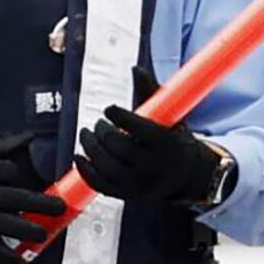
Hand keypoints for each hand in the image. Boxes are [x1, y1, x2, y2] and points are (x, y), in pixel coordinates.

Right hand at [0, 135, 62, 257]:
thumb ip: (1, 147)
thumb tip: (29, 137)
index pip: (14, 174)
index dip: (23, 181)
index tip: (26, 188)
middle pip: (21, 198)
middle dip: (45, 205)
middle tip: (59, 209)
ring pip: (10, 224)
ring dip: (31, 230)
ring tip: (42, 234)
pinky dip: (5, 252)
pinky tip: (17, 257)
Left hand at [77, 103, 232, 213]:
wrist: (185, 174)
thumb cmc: (173, 138)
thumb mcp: (170, 115)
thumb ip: (151, 92)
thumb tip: (135, 68)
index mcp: (169, 145)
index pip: (139, 128)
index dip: (119, 116)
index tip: (110, 109)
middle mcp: (155, 168)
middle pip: (119, 147)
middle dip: (103, 132)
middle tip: (98, 124)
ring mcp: (140, 185)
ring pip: (106, 166)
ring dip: (90, 147)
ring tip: (86, 134)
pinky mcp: (127, 195)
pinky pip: (100, 185)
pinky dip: (85, 170)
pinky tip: (79, 156)